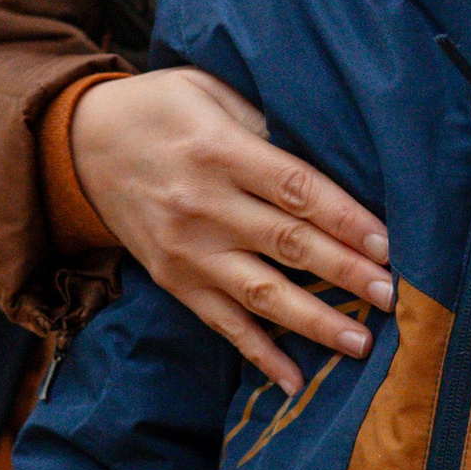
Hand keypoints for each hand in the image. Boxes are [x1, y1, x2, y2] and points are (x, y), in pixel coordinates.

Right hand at [71, 66, 392, 397]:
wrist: (79, 144)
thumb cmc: (160, 108)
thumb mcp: (209, 90)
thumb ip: (263, 122)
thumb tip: (331, 154)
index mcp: (218, 150)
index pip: (295, 188)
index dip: (345, 217)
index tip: (388, 242)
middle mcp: (202, 205)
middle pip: (286, 243)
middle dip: (344, 272)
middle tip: (391, 294)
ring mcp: (186, 249)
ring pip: (260, 292)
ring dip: (313, 321)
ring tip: (360, 342)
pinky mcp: (174, 280)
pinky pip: (222, 323)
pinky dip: (258, 353)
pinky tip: (294, 380)